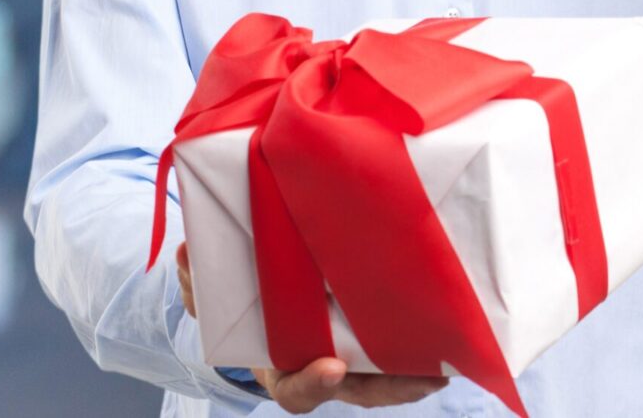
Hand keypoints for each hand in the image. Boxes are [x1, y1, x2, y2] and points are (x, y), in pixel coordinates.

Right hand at [176, 242, 449, 410]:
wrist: (252, 283)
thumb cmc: (231, 293)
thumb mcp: (206, 289)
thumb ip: (196, 279)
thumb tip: (189, 254)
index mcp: (279, 366)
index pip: (295, 389)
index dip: (312, 383)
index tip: (331, 367)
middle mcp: (318, 364)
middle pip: (359, 389)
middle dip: (394, 388)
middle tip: (429, 379)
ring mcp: (345, 350)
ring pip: (385, 372)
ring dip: (418, 370)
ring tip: (453, 357)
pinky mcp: (367, 326)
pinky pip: (395, 341)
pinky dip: (419, 340)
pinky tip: (448, 325)